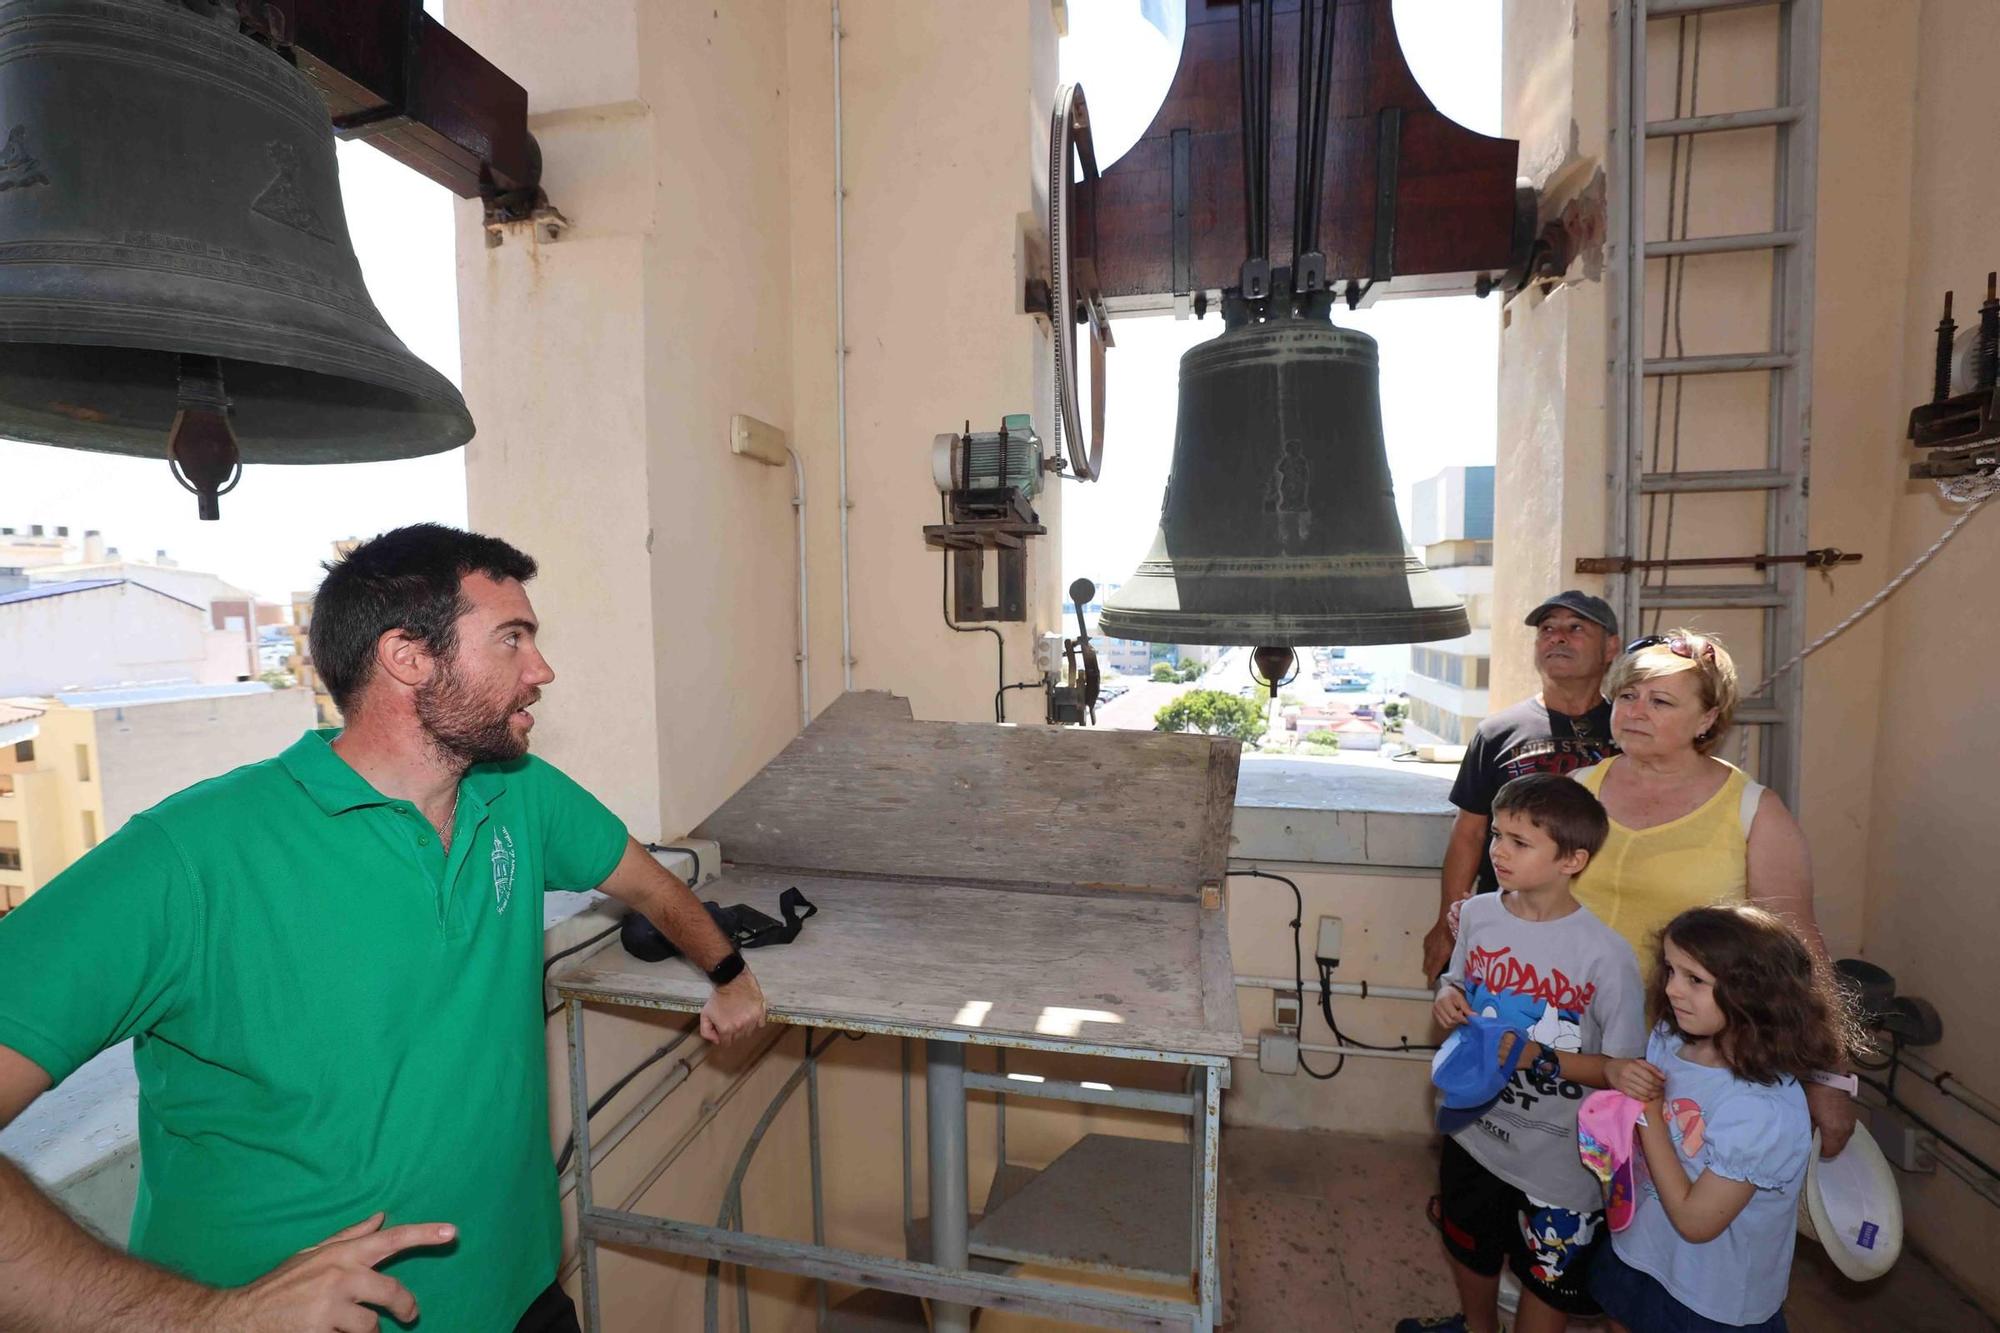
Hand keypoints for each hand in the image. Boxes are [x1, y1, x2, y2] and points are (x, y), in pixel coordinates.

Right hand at [207, 1213, 455, 1331]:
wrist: (241, 1318)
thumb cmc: (281, 1285)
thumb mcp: (312, 1255)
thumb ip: (350, 1237)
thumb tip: (380, 1217)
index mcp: (341, 1254)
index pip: (391, 1239)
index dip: (424, 1234)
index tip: (452, 1232)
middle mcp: (340, 1276)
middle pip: (392, 1292)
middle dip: (406, 1306)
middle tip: (410, 1314)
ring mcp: (330, 1306)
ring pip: (371, 1326)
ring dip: (366, 1330)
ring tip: (349, 1327)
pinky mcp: (321, 1332)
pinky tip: (329, 1332)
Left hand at [700, 968, 766, 1043]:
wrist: (731, 980)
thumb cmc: (718, 997)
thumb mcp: (705, 1014)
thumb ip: (706, 1031)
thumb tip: (716, 1040)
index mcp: (726, 1029)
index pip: (726, 1043)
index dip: (723, 1036)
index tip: (723, 1028)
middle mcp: (740, 1027)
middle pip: (738, 1038)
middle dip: (733, 1032)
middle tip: (730, 1020)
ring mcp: (752, 1020)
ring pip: (749, 1031)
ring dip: (744, 1027)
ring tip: (739, 1015)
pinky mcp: (760, 1012)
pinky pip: (760, 1024)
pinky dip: (756, 1021)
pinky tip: (749, 1014)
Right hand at [1421, 917, 1455, 982]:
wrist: (1449, 916)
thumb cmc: (1456, 931)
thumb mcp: (1460, 949)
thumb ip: (1460, 961)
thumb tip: (1465, 970)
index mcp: (1439, 956)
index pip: (1432, 973)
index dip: (1432, 981)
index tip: (1434, 986)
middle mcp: (1431, 951)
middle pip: (1427, 968)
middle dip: (1431, 974)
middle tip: (1438, 977)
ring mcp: (1428, 945)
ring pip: (1426, 960)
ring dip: (1431, 963)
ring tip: (1438, 965)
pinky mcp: (1428, 939)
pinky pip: (1427, 951)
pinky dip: (1431, 954)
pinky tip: (1437, 952)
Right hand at [1432, 986, 1471, 1031]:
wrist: (1443, 992)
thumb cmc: (1452, 994)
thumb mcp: (1461, 998)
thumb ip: (1466, 1008)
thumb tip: (1474, 1017)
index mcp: (1444, 1000)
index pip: (1454, 1015)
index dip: (1462, 1019)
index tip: (1468, 1019)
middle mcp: (1437, 1007)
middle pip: (1450, 1022)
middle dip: (1458, 1022)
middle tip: (1462, 1016)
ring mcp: (1435, 1013)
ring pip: (1446, 1025)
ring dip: (1454, 1024)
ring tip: (1457, 1017)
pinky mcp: (1435, 1016)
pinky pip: (1444, 1025)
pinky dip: (1450, 1025)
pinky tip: (1453, 1019)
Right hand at [1607, 1058, 1664, 1102]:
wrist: (1608, 1070)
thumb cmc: (1625, 1064)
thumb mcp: (1637, 1061)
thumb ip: (1651, 1068)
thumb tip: (1663, 1077)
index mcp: (1632, 1066)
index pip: (1649, 1077)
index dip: (1658, 1082)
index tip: (1663, 1083)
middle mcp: (1627, 1075)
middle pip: (1647, 1086)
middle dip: (1657, 1089)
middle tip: (1662, 1089)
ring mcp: (1624, 1084)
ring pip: (1643, 1093)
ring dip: (1653, 1095)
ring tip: (1657, 1093)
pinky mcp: (1622, 1091)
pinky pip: (1637, 1097)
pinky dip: (1645, 1098)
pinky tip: (1649, 1097)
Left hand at [1805, 1080, 1857, 1156]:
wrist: (1829, 1077)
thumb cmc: (1814, 1095)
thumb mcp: (1807, 1114)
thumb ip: (1809, 1129)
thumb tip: (1809, 1138)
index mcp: (1835, 1131)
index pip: (1830, 1152)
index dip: (1820, 1152)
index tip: (1813, 1147)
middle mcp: (1846, 1130)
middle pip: (1839, 1147)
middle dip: (1828, 1146)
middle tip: (1816, 1139)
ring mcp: (1851, 1123)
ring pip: (1844, 1139)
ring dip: (1834, 1139)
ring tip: (1823, 1130)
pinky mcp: (1853, 1116)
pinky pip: (1847, 1130)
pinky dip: (1839, 1131)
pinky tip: (1831, 1123)